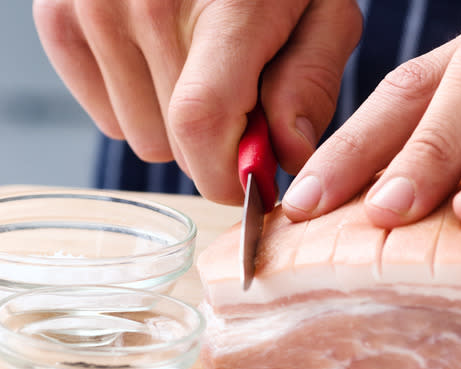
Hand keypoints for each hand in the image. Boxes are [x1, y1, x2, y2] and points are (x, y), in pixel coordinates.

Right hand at [34, 0, 361, 203]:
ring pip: (141, 138)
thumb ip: (311, 83)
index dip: (228, 175)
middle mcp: (147, 4)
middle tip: (241, 98)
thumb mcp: (323, 12)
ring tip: (201, 68)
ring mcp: (94, 8)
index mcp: (226, 5)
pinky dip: (141, 104)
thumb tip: (286, 155)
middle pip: (178, 143)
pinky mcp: (59, 18)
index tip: (254, 183)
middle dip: (219, 143)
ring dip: (177, 124)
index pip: (203, 124)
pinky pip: (107, 117)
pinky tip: (163, 63)